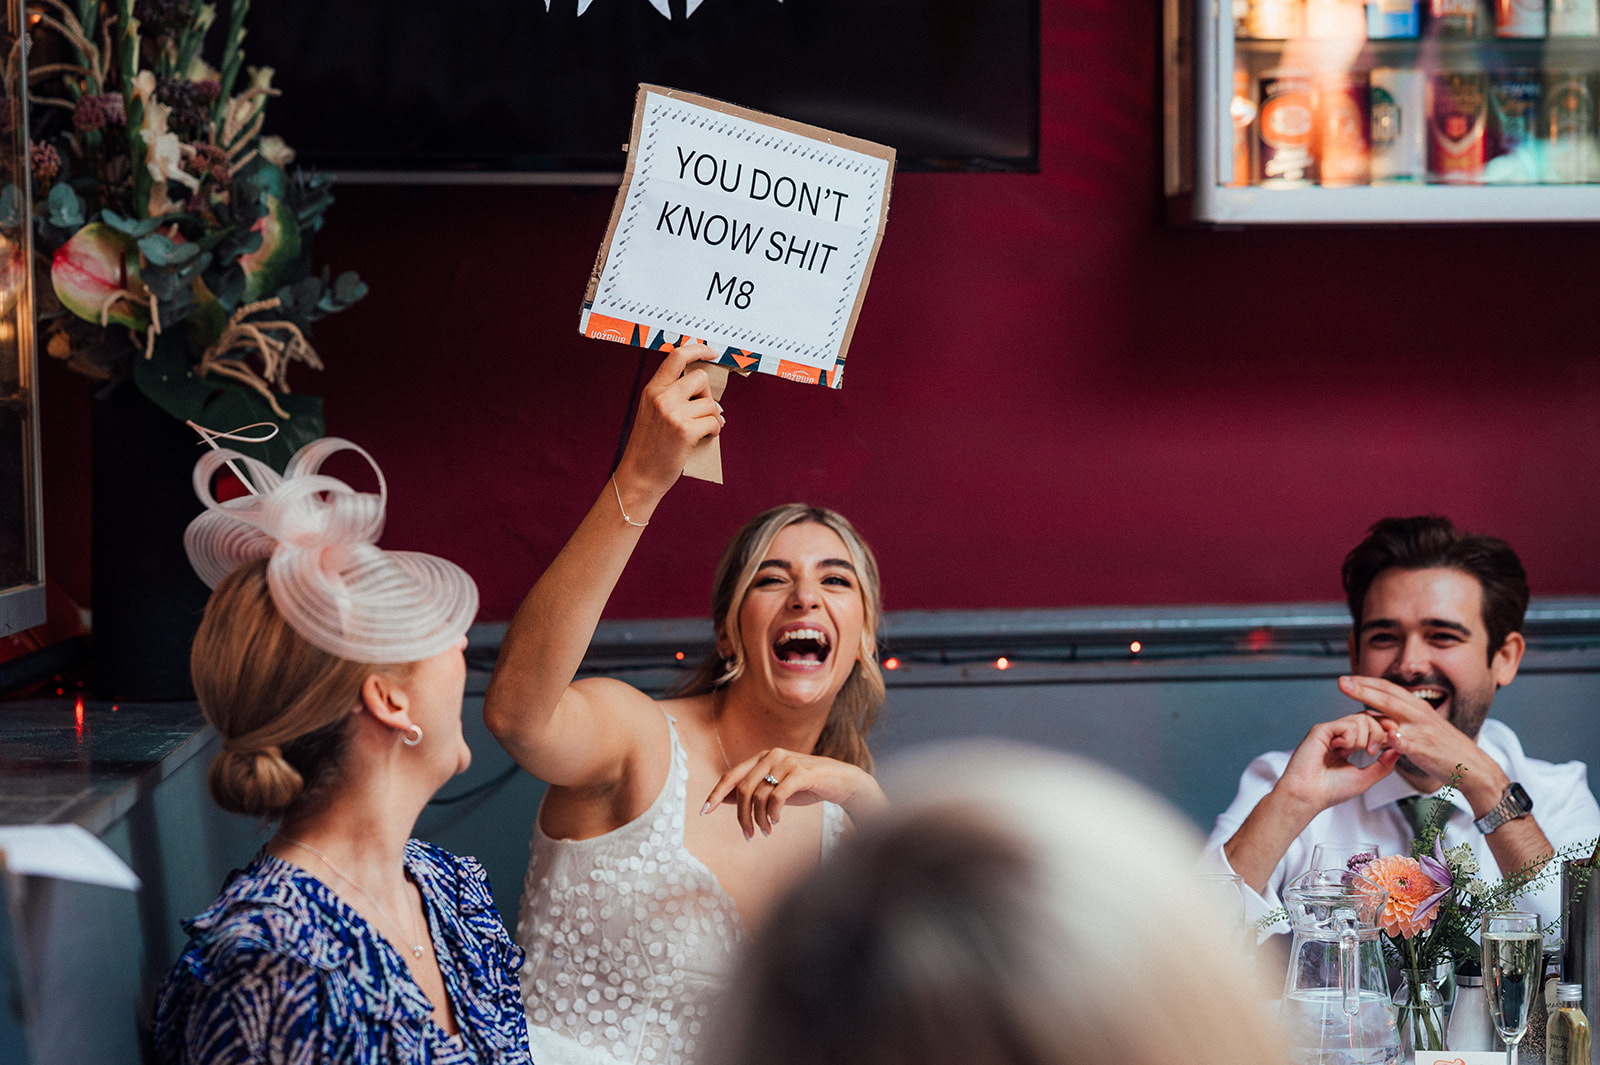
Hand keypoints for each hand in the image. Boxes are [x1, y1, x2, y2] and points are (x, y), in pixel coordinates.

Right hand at [613, 343, 724, 507]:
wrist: (639, 475)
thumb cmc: (647, 447)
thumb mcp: (651, 412)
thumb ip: (670, 395)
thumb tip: (702, 386)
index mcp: (652, 389)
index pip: (676, 356)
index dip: (698, 349)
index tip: (711, 351)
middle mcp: (662, 397)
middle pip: (700, 378)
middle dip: (708, 395)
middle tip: (704, 410)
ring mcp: (673, 413)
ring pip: (710, 403)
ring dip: (713, 417)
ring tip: (704, 429)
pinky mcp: (686, 431)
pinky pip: (714, 421)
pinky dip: (715, 430)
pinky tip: (706, 437)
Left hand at [700, 748, 887, 839]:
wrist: (842, 781)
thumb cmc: (806, 786)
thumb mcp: (775, 788)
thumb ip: (752, 791)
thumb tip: (723, 799)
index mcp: (762, 756)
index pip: (731, 775)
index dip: (716, 793)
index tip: (703, 811)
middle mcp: (772, 755)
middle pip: (743, 789)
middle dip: (742, 816)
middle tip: (748, 835)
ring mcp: (786, 761)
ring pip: (759, 796)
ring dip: (759, 819)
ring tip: (766, 832)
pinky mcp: (801, 772)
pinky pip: (777, 796)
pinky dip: (773, 813)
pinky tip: (777, 822)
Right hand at [1275, 710, 1402, 813]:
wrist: (1309, 795)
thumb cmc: (1331, 790)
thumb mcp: (1366, 778)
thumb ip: (1383, 764)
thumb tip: (1398, 750)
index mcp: (1348, 745)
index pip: (1370, 727)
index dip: (1384, 730)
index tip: (1393, 738)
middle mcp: (1338, 735)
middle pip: (1369, 718)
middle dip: (1378, 733)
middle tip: (1372, 752)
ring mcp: (1330, 731)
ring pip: (1361, 719)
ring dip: (1363, 739)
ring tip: (1351, 753)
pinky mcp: (1321, 730)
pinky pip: (1347, 724)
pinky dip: (1350, 739)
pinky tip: (1340, 750)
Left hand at [1337, 675, 1506, 802]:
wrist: (1472, 766)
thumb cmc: (1444, 748)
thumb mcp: (1424, 726)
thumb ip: (1402, 719)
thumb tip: (1379, 716)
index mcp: (1418, 708)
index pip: (1389, 689)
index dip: (1367, 682)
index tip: (1347, 679)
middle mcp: (1420, 715)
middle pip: (1387, 699)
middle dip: (1363, 690)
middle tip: (1342, 683)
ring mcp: (1423, 733)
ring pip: (1395, 719)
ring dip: (1373, 714)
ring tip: (1355, 709)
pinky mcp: (1426, 751)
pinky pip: (1409, 744)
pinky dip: (1397, 740)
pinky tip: (1387, 737)